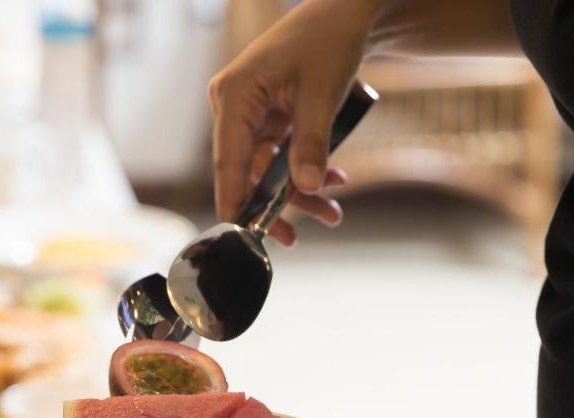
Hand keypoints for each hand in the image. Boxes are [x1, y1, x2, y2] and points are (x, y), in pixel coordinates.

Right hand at [209, 0, 378, 245]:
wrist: (345, 14)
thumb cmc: (327, 42)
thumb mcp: (321, 96)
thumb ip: (311, 144)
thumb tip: (307, 187)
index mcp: (234, 96)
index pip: (227, 161)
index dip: (233, 202)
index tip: (239, 236)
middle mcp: (233, 106)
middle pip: (247, 171)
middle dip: (278, 202)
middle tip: (292, 238)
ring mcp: (250, 112)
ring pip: (266, 168)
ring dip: (298, 191)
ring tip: (331, 212)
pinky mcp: (268, 116)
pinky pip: (280, 155)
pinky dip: (304, 169)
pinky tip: (332, 182)